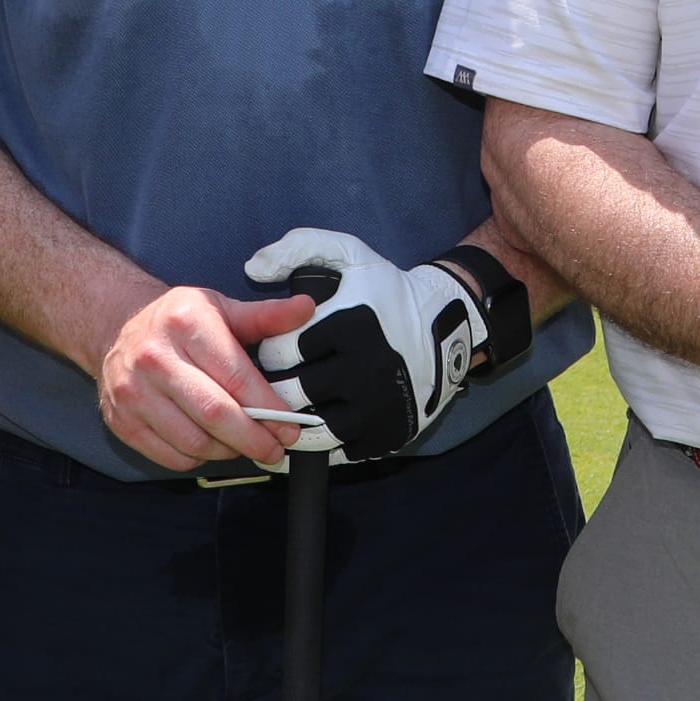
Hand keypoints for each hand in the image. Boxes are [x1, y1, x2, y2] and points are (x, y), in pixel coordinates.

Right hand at [96, 283, 321, 473]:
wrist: (115, 328)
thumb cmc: (177, 321)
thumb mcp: (220, 307)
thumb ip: (265, 316)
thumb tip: (306, 309)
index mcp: (186, 324)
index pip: (236, 377)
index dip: (269, 409)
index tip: (290, 427)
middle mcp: (155, 358)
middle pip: (214, 414)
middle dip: (253, 439)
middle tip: (275, 449)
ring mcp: (133, 393)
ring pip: (193, 441)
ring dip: (229, 452)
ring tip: (244, 445)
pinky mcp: (122, 421)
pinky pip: (171, 456)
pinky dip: (199, 458)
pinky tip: (211, 445)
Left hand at [241, 229, 503, 460]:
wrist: (446, 324)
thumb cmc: (387, 291)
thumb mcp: (348, 254)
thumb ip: (296, 250)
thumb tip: (253, 269)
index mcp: (348, 325)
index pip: (280, 354)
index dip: (268, 354)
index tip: (272, 352)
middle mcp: (364, 369)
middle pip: (292, 395)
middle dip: (274, 391)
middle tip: (271, 384)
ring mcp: (378, 406)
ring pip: (314, 429)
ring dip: (294, 423)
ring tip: (286, 410)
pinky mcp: (389, 431)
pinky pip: (342, 450)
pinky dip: (325, 442)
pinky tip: (316, 425)